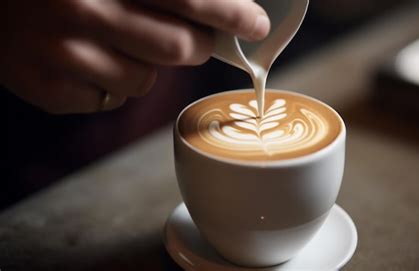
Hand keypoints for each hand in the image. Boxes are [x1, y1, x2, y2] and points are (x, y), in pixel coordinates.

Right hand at [0, 0, 269, 113]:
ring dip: (146, 65)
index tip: (256, 25)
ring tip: (116, 43)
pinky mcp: (49, 89)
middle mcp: (85, 10)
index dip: (231, 13)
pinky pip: (110, 99)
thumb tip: (216, 10)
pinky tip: (87, 60)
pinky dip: (111, 83)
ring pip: (145, 80)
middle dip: (194, 44)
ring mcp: (63, 54)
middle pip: (179, 47)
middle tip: (187, 37)